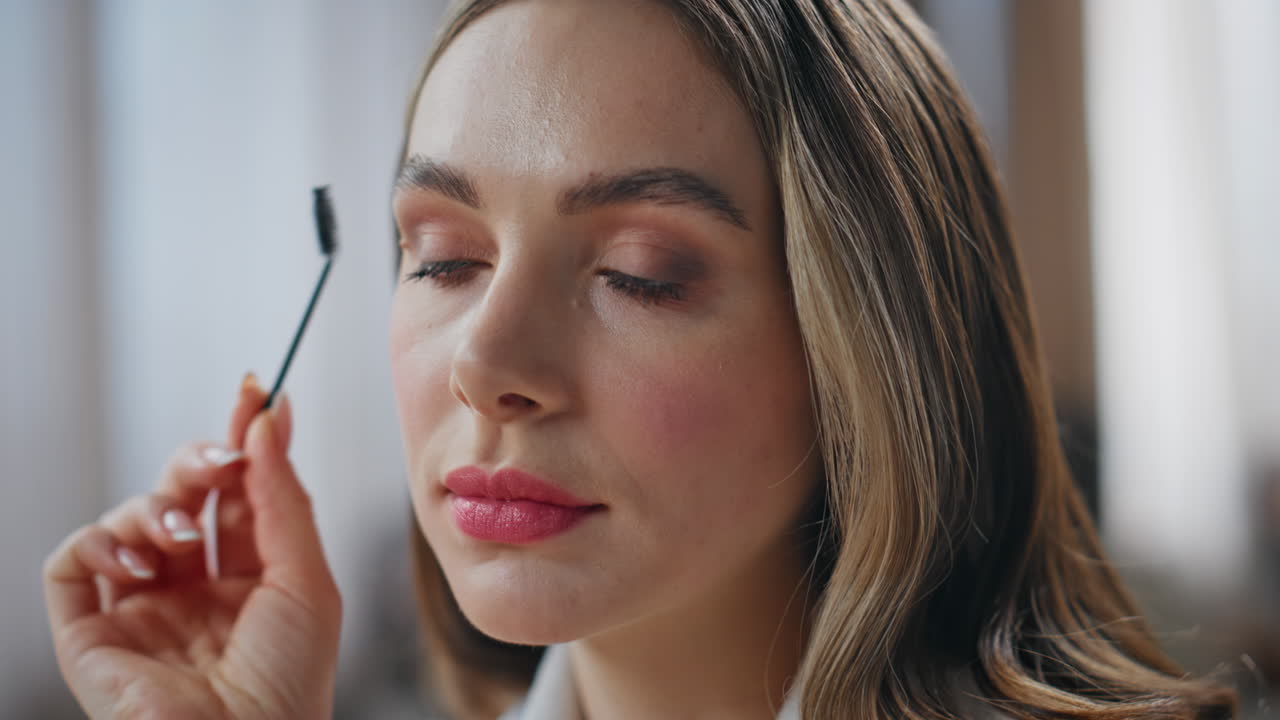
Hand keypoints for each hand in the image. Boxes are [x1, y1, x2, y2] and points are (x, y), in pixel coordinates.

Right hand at [43, 375, 341, 719]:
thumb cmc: (288, 679)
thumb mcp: (305, 577)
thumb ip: (282, 496)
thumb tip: (269, 417)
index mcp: (252, 578)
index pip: (239, 492)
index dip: (242, 441)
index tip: (254, 391)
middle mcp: (195, 588)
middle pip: (183, 494)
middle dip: (197, 463)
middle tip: (218, 463)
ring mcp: (141, 608)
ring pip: (130, 519)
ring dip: (155, 510)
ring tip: (181, 541)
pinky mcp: (91, 631)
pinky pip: (72, 561)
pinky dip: (99, 545)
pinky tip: (138, 564)